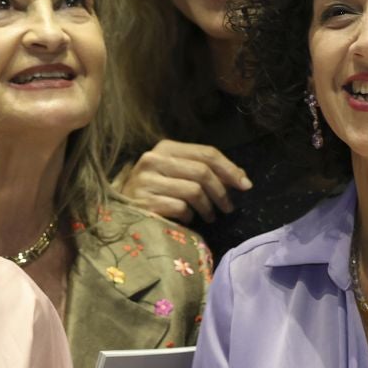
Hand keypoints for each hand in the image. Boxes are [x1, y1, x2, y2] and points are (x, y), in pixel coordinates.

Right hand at [115, 140, 250, 223]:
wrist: (122, 212)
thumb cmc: (155, 192)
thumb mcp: (178, 174)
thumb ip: (204, 171)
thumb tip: (242, 178)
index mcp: (164, 148)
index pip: (205, 153)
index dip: (230, 168)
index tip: (245, 185)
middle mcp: (153, 159)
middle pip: (202, 171)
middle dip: (221, 191)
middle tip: (228, 207)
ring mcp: (146, 181)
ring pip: (194, 191)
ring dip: (208, 208)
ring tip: (209, 216)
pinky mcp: (144, 202)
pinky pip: (181, 208)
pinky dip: (189, 217)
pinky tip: (186, 220)